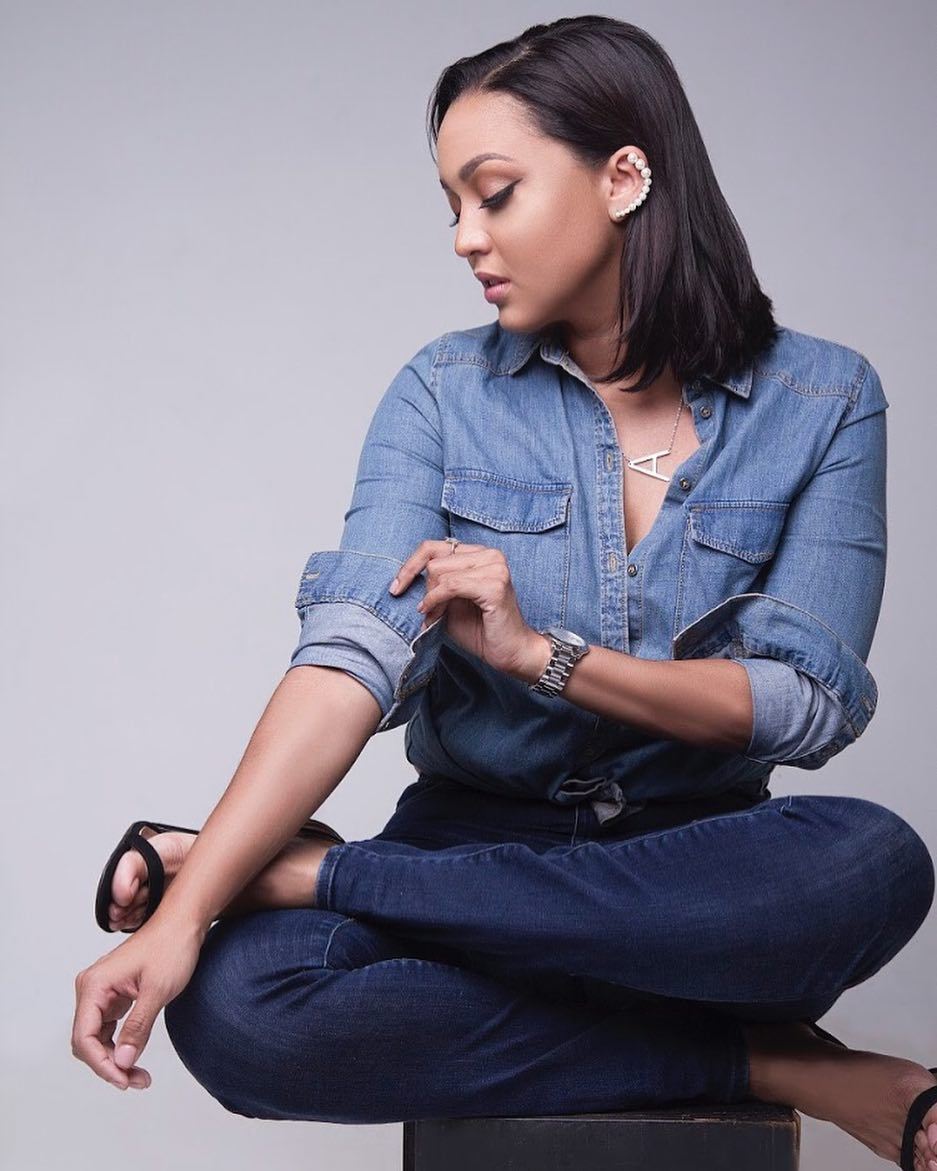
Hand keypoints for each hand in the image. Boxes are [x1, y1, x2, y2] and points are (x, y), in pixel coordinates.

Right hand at [72, 919, 203, 1090]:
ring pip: (98, 1038)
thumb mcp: (157, 991)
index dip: (102, 1065)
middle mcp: (92, 988)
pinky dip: (121, 1045)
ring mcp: (102, 992)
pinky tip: (135, 1056)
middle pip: (87, 1042)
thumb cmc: (171, 946)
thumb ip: (137, 1028)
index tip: (124, 1079)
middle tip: (137, 1081)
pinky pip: (109, 1028)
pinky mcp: (114, 995)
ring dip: (115, 1059)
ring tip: (140, 1075)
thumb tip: (121, 1062)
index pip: (84, 1038)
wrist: (184, 922)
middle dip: (109, 1065)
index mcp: (94, 985)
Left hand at [389, 539, 549, 678]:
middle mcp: (489, 554)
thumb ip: (433, 586)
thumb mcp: (449, 603)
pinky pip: (450, 586)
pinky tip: (435, 616)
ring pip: (440, 573)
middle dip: (426, 590)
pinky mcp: (495, 585)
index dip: (409, 566)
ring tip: (436, 617)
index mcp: (479, 554)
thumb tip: (406, 578)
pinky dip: (436, 601)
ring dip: (432, 599)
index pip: (433, 547)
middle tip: (429, 613)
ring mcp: (495, 567)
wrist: (511, 652)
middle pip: (434, 561)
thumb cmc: (481, 630)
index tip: (395, 588)